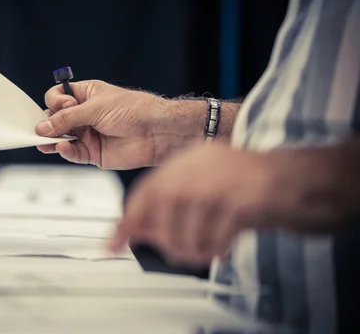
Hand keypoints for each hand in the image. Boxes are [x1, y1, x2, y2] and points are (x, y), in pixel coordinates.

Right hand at [35, 80, 203, 169]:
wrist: (156, 132)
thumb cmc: (134, 110)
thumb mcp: (96, 108)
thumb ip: (68, 118)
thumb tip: (43, 126)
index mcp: (86, 95)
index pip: (58, 97)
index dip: (56, 102)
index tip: (63, 107)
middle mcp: (85, 114)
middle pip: (56, 119)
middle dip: (49, 123)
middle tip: (47, 128)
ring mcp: (88, 134)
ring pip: (61, 138)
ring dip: (52, 140)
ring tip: (45, 142)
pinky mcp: (93, 153)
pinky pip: (73, 153)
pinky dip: (66, 151)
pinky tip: (63, 147)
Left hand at [109, 141, 278, 265]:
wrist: (297, 180)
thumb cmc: (249, 186)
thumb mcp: (204, 191)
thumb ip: (170, 205)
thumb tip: (135, 229)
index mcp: (190, 158)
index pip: (147, 189)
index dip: (129, 220)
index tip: (114, 243)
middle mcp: (202, 164)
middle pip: (161, 205)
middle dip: (162, 237)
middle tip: (173, 251)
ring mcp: (223, 179)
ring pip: (185, 223)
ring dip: (188, 248)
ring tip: (198, 252)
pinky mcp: (243, 199)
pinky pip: (214, 235)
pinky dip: (212, 249)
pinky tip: (219, 247)